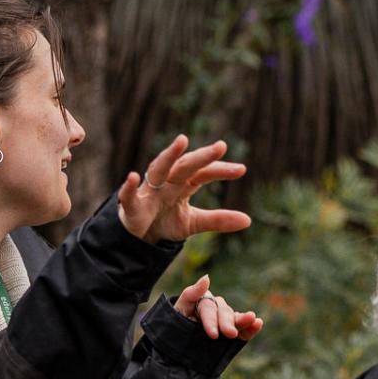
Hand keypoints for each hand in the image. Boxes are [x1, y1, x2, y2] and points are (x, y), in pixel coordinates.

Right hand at [118, 134, 252, 242]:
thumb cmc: (164, 222)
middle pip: (185, 166)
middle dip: (202, 156)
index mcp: (183, 184)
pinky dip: (129, 187)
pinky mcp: (131, 206)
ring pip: (159, 169)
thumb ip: (218, 220)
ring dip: (169, 155)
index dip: (221, 170)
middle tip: (221, 146)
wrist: (137, 237)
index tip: (242, 169)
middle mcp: (167, 182)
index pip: (204, 173)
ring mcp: (149, 191)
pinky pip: (128, 195)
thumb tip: (248, 220)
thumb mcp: (193, 222)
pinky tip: (133, 176)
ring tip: (182, 140)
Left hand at [174, 275, 263, 339]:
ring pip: (235, 318)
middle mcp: (216, 308)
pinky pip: (244, 329)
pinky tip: (258, 323)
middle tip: (230, 334)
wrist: (177, 349)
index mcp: (202, 300)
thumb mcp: (178, 310)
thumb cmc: (175, 326)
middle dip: (227, 323)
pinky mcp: (234, 331)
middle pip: (223, 312)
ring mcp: (225, 320)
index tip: (213, 334)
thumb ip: (191, 294)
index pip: (208, 308)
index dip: (211, 320)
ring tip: (253, 320)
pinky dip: (252, 327)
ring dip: (244, 320)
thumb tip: (207, 278)